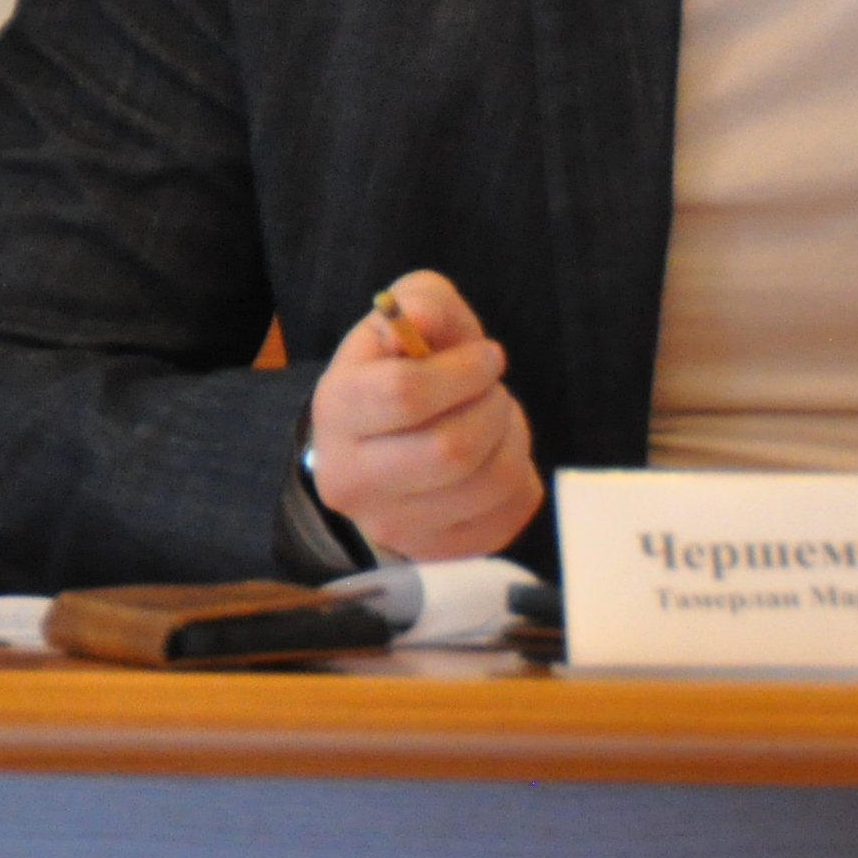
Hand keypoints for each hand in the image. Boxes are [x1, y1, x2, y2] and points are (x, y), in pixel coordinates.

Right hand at [304, 269, 542, 560]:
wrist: (380, 440)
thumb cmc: (398, 367)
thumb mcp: (404, 316)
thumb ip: (421, 305)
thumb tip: (424, 322)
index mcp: (337, 409)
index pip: (406, 394)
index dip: (463, 371)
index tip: (485, 357)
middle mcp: (351, 480)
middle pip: (451, 450)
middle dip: (492, 407)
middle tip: (492, 390)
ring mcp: (391, 526)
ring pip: (487, 484)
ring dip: (512, 439)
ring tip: (497, 419)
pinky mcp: (434, 552)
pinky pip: (508, 516)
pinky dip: (520, 476)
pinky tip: (497, 456)